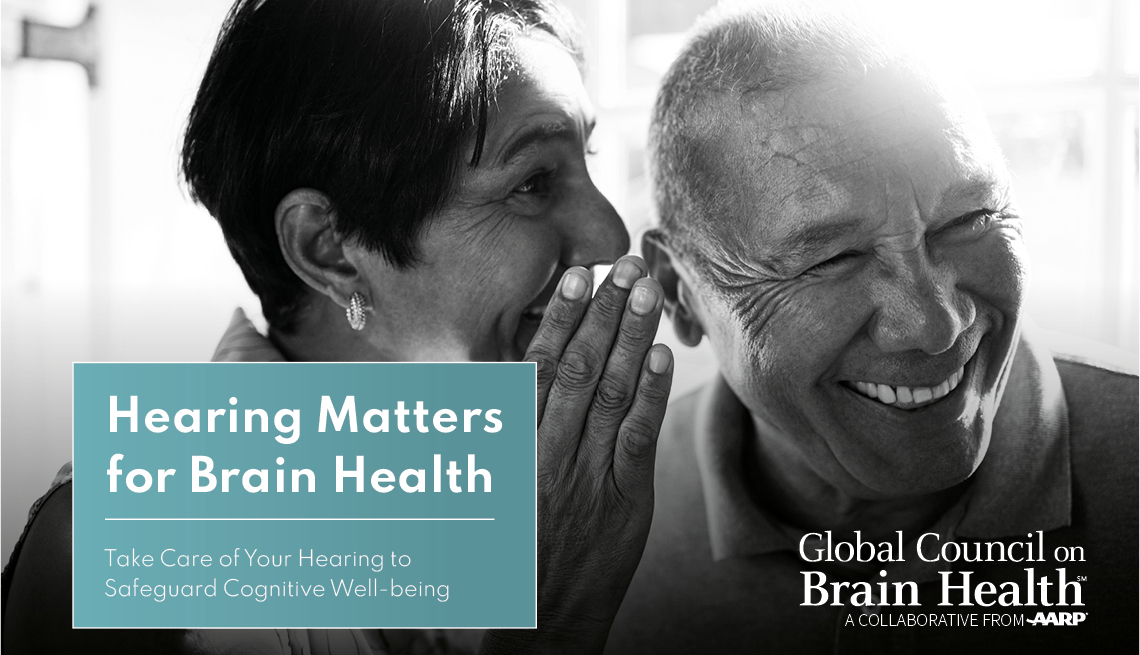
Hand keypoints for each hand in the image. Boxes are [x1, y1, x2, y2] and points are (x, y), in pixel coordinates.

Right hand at [483, 256, 672, 653]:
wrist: (539, 621)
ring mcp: (588, 476)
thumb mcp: (486, 493)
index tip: (574, 278)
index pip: (535, 369)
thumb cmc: (507, 555)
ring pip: (611, 393)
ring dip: (632, 338)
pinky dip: (652, 395)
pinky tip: (663, 356)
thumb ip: (498, 437)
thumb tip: (501, 385)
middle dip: (604, 312)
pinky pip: (637, 438)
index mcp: (511, 448)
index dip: (558, 320)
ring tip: (646, 292)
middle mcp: (548, 453)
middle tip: (624, 265)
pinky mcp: (624, 499)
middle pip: (579, 368)